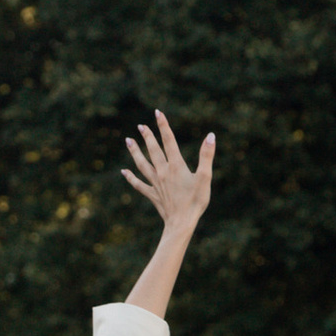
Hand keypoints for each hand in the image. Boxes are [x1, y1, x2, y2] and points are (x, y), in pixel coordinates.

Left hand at [122, 112, 212, 235]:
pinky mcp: (153, 195)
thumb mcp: (205, 177)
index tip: (158, 113)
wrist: (182, 223)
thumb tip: (210, 136)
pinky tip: (124, 172)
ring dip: (135, 152)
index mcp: (176, 166)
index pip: (169, 141)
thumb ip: (206, 155)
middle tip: (141, 126)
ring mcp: (156, 184)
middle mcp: (163, 172)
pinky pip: (139, 184)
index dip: (163, 126)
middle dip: (147, 136)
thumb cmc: (196, 201)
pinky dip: (131, 178)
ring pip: (142, 164)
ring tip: (128, 140)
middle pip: (153, 150)